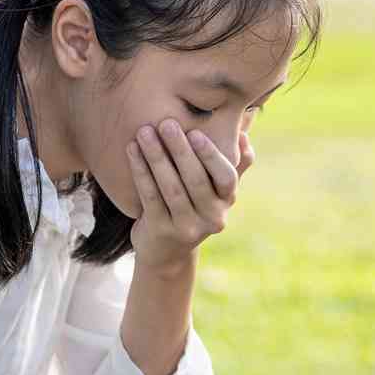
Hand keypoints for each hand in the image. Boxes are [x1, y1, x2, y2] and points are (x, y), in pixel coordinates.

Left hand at [126, 119, 254, 271]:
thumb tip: (242, 135)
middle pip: (196, 181)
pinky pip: (150, 197)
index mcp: (227, 201)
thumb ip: (233, 163)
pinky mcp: (161, 231)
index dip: (211, 156)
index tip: (195, 132)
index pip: (226, 178)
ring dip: (157, 157)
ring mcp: (187, 228)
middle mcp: (212, 218)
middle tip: (166, 123)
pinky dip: (141, 171)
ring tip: (144, 132)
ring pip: (171, 188)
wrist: (167, 251)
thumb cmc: (193, 207)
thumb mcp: (216, 190)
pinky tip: (132, 150)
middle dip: (180, 150)